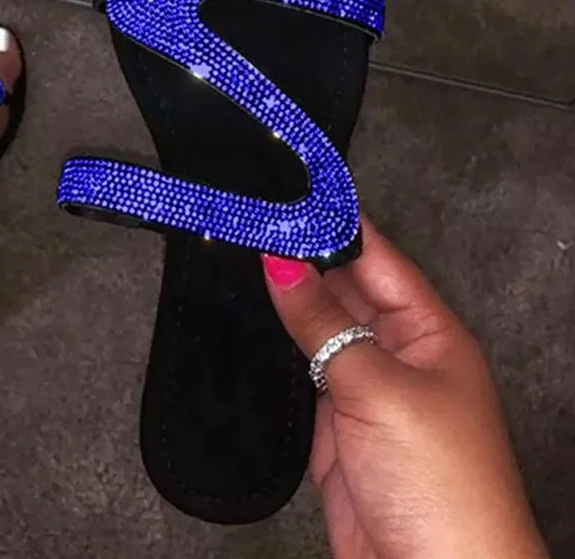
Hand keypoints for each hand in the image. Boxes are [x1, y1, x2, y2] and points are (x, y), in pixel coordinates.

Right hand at [261, 217, 548, 558]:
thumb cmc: (442, 485)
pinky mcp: (335, 422)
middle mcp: (398, 353)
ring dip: (285, 305)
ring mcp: (364, 387)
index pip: (377, 258)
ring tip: (241, 263)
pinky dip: (276, 351)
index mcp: (429, 332)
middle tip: (251, 227)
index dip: (335, 226)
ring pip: (318, 330)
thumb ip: (323, 324)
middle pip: (343, 291)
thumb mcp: (377, 387)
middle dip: (301, 261)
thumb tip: (282, 264)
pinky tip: (250, 327)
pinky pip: (301, 371)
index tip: (290, 197)